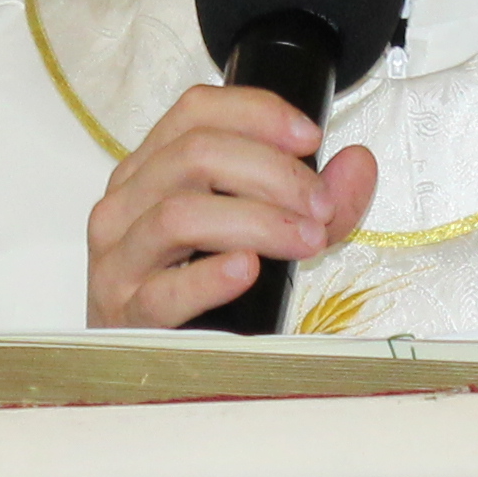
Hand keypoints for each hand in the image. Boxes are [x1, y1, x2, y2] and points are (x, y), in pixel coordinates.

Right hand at [83, 84, 381, 330]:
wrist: (160, 365)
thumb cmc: (207, 290)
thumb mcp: (267, 231)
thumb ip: (319, 198)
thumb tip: (359, 163)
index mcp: (149, 170)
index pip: (195, 111)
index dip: (258, 113)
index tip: (310, 138)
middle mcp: (125, 205)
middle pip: (193, 155)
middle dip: (272, 172)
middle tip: (319, 206)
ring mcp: (119, 260)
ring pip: (178, 215)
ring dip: (256, 221)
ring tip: (306, 240)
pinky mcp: (125, 316)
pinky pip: (164, 292)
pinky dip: (210, 277)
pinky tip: (249, 270)